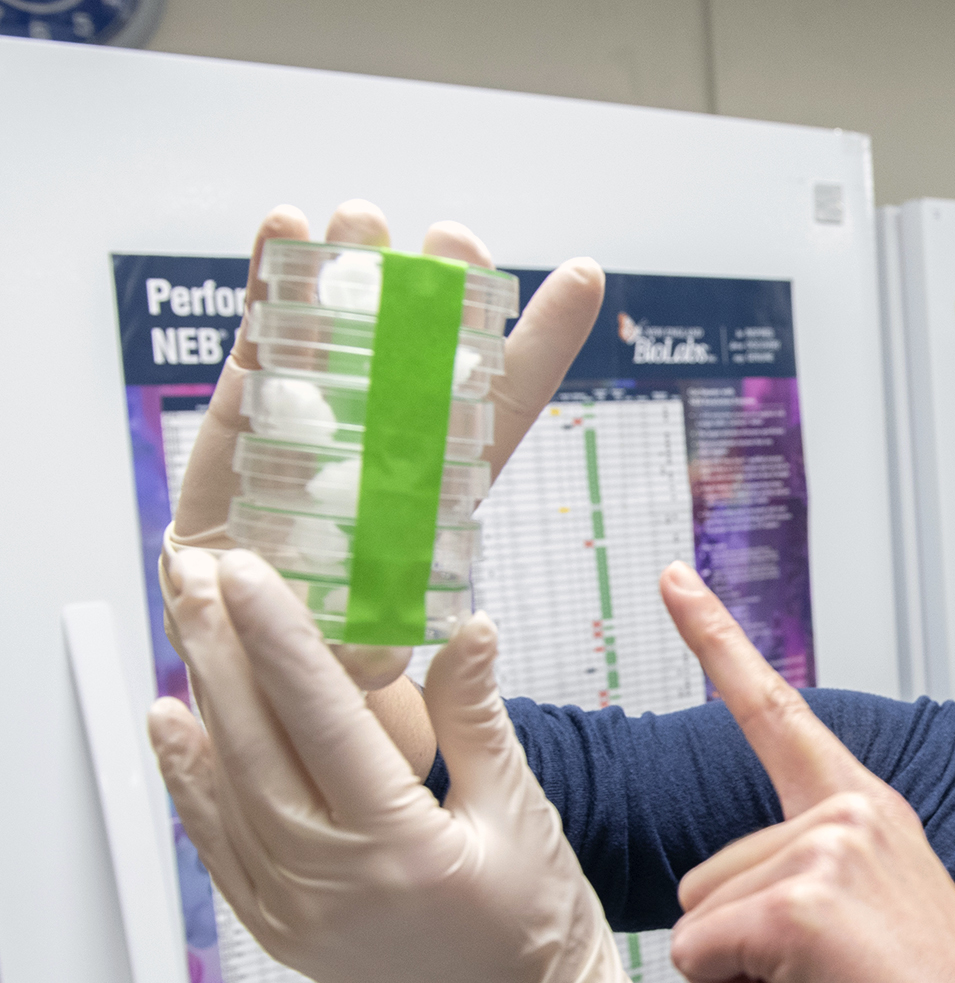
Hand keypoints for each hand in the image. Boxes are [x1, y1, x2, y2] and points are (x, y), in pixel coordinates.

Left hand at [149, 548, 677, 982]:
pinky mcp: (275, 927)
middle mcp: (331, 881)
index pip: (322, 719)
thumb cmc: (533, 920)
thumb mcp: (521, 811)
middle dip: (220, 646)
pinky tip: (172, 718)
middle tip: (194, 571)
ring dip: (199, 695)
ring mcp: (292, 910)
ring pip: (225, 784)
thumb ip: (477, 719)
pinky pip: (216, 840)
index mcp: (401, 846)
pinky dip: (187, 778)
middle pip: (254, 742)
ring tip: (183, 619)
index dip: (280, 639)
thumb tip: (465, 630)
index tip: (248, 574)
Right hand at [164, 200, 604, 687]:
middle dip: (442, 288)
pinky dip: (270, 280)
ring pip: (346, 325)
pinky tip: (283, 225)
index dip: (543, 340)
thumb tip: (470, 637)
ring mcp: (317, 412)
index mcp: (439, 484)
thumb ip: (412, 647)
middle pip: (425, 347)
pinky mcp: (247, 407)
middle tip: (451, 239)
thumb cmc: (325, 650)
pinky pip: (263, 336)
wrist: (239, 654)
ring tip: (363, 218)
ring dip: (355, 267)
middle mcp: (386, 434)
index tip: (583, 275)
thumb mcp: (378, 659)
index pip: (506, 402)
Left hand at [659, 564, 954, 982]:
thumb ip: (809, 905)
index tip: (673, 577)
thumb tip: (734, 932)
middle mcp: (855, 813)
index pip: (780, 715)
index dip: (717, 642)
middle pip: (706, 878)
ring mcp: (830, 847)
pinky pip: (704, 961)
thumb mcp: (870, 945)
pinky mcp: (801, 900)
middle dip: (745, 961)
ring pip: (698, 921)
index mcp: (874, 819)